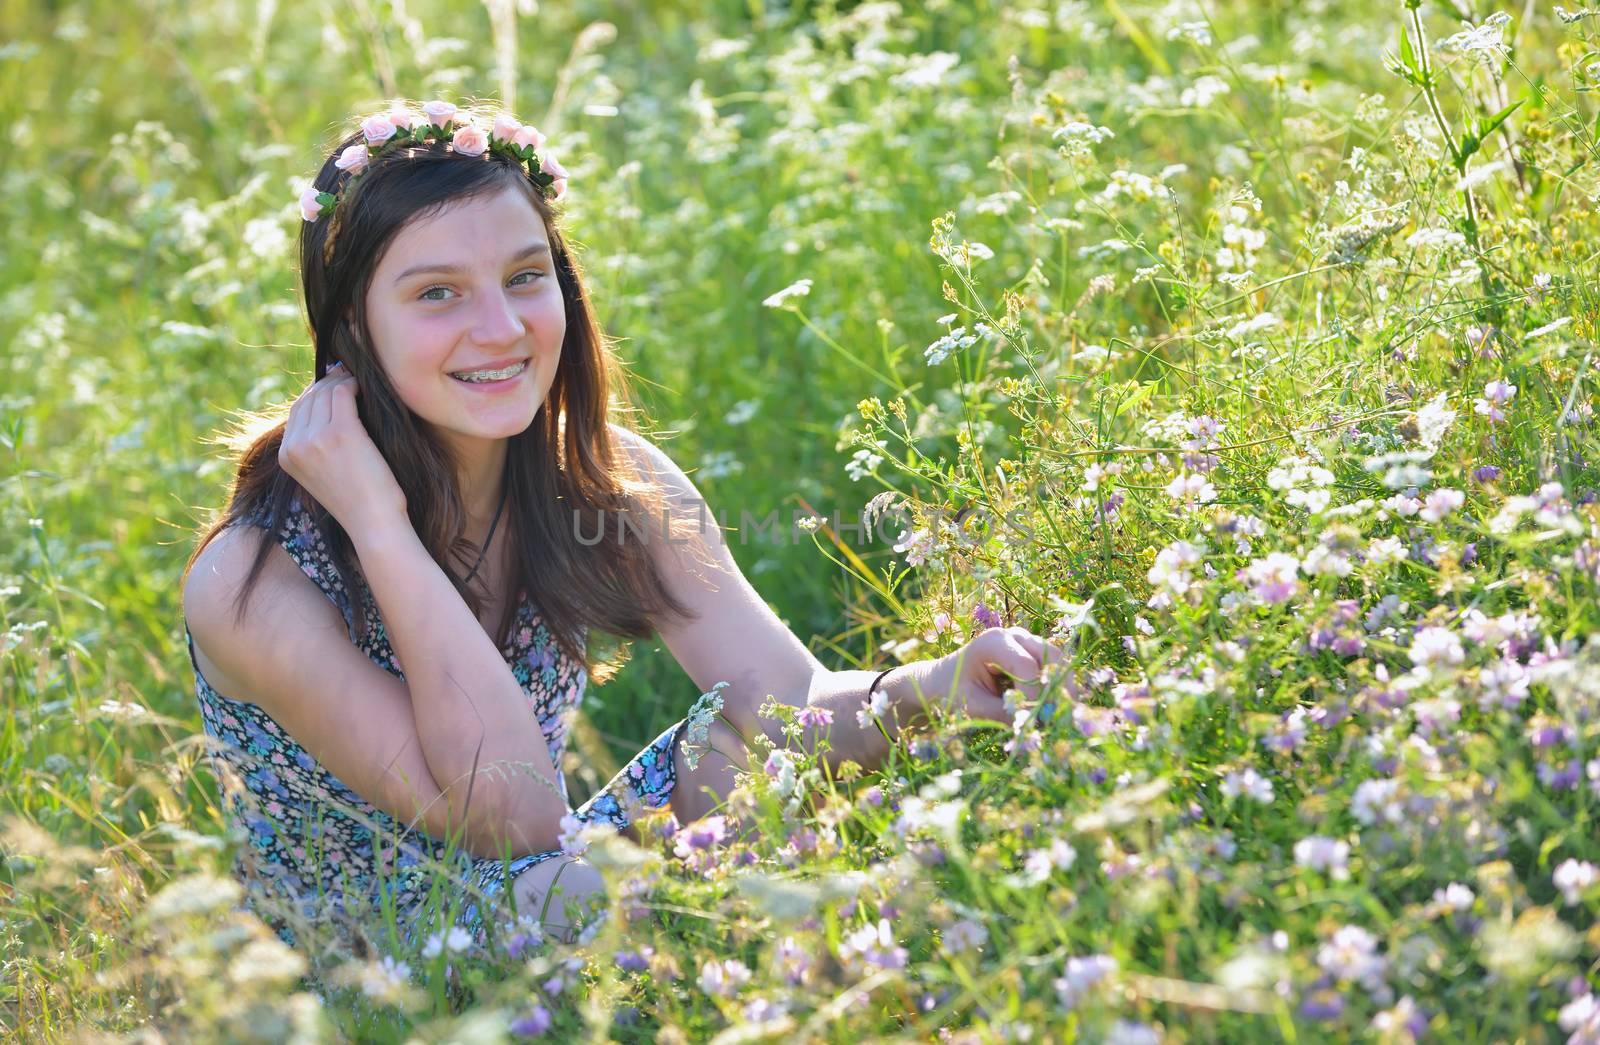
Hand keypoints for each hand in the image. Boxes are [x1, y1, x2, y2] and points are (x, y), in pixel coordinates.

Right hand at [277, 362, 407, 535]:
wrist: (373, 524)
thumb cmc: (358, 501)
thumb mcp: (323, 474)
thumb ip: (315, 446)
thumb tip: (327, 407)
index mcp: (286, 457)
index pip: (297, 412)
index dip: (315, 394)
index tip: (333, 386)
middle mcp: (294, 446)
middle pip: (309, 399)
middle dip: (328, 384)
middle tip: (347, 376)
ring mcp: (314, 438)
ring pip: (325, 394)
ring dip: (342, 383)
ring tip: (358, 382)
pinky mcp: (340, 432)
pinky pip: (342, 394)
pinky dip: (353, 386)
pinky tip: (364, 388)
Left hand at [897, 626, 1068, 731]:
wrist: (941, 683)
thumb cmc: (951, 692)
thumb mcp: (972, 706)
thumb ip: (1003, 714)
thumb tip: (1035, 726)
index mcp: (993, 641)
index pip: (1026, 665)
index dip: (1034, 695)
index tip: (1034, 721)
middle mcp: (1014, 635)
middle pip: (1051, 657)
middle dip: (1058, 688)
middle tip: (1062, 717)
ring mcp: (1026, 642)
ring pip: (1057, 662)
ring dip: (1062, 688)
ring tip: (1061, 716)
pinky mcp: (1032, 655)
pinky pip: (1053, 669)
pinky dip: (1056, 688)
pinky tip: (1054, 709)